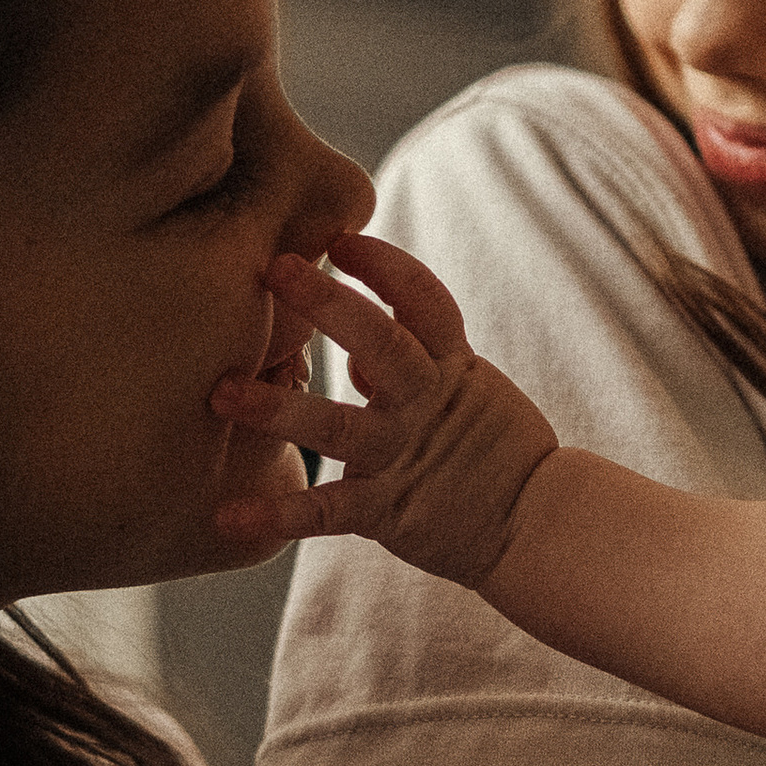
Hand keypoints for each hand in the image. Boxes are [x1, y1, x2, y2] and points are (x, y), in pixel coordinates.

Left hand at [211, 232, 560, 576]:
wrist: (543, 526)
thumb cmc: (497, 453)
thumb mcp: (468, 392)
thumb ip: (413, 366)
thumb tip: (351, 357)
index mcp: (452, 367)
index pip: (422, 300)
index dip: (385, 266)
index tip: (341, 239)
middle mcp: (425, 404)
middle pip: (381, 343)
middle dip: (330, 303)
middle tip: (276, 269)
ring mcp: (404, 456)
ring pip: (338, 426)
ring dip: (279, 408)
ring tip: (221, 394)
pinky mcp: (389, 511)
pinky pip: (327, 512)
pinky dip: (279, 514)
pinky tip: (228, 515)